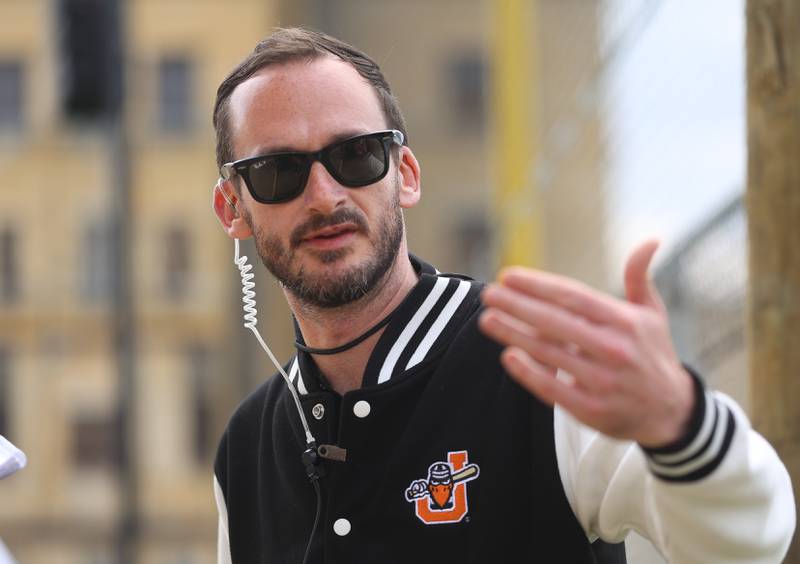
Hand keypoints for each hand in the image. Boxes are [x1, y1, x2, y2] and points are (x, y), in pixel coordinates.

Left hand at [478, 240, 694, 447]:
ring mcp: (602, 381)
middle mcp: (614, 349)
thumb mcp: (652, 314)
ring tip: (487, 319)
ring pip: (548, 353)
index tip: (508, 275)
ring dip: (513, 334)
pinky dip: (528, 372)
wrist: (671, 412)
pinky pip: (552, 388)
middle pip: (555, 322)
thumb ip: (640, 277)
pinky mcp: (592, 409)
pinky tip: (507, 355)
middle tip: (489, 294)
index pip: (573, 297)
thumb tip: (651, 240)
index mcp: (625, 322)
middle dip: (517, 305)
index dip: (538, 285)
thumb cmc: (652, 354)